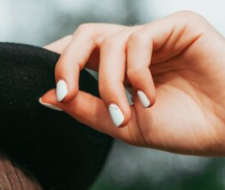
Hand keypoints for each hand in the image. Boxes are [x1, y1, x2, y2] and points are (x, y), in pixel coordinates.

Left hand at [38, 10, 224, 156]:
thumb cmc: (179, 128)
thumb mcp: (121, 125)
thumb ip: (85, 109)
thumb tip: (44, 97)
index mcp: (119, 68)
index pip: (80, 53)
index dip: (57, 62)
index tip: (46, 91)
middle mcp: (135, 48)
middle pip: (85, 35)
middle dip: (66, 64)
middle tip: (64, 95)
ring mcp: (157, 35)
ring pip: (109, 43)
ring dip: (109, 85)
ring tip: (125, 115)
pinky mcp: (180, 26)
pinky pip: (139, 41)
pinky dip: (135, 74)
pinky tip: (149, 99)